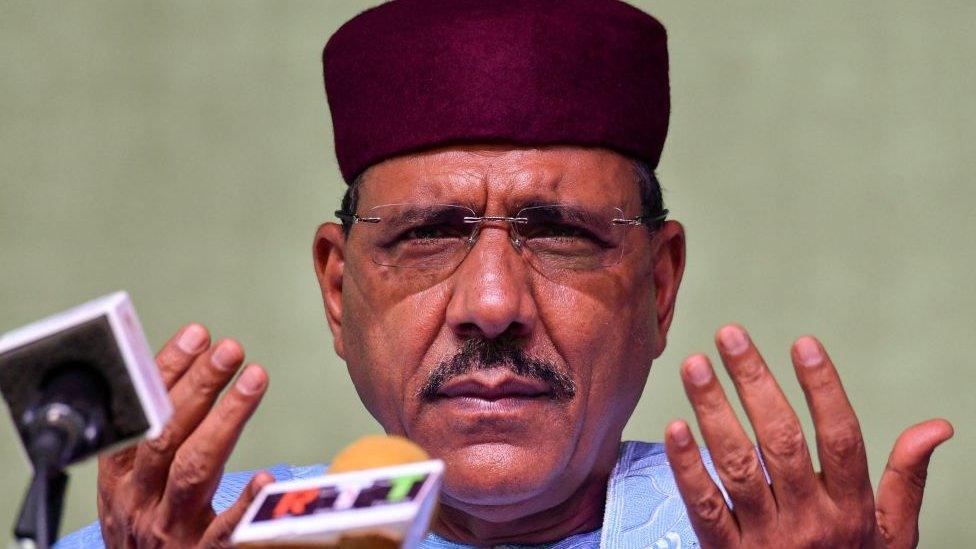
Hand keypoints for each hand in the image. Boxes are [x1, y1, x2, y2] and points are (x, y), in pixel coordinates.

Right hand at [96, 324, 272, 547]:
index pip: (140, 415)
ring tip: (255, 378)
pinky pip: (225, 531)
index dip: (165, 372)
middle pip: (166, 435)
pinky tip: (267, 477)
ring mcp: (169, 530)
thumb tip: (195, 367)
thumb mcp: (134, 485)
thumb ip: (156, 436)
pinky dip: (244, 503)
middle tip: (230, 348)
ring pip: (193, 468)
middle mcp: (139, 501)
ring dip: (225, 419)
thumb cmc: (145, 528)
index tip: (197, 335)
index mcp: (119, 478)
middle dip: (199, 386)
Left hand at [664, 324, 952, 547]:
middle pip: (781, 441)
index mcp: (851, 509)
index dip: (823, 388)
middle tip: (730, 335)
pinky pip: (704, 506)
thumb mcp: (893, 537)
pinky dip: (688, 467)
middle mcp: (810, 520)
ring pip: (737, 465)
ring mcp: (766, 539)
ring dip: (713, 410)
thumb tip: (937, 426)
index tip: (803, 343)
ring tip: (695, 365)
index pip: (841, 437)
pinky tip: (675, 428)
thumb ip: (908, 480)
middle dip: (755, 382)